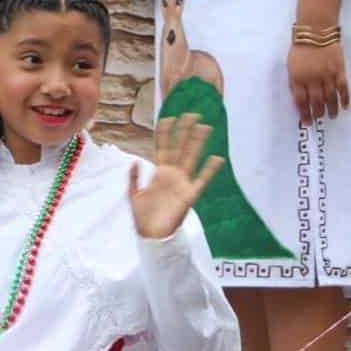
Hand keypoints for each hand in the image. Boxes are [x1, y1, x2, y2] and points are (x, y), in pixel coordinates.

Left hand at [128, 113, 222, 239]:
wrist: (152, 237)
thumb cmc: (143, 217)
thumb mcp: (133, 195)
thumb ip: (133, 178)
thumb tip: (135, 160)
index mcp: (160, 172)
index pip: (163, 147)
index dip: (166, 133)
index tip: (168, 117)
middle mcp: (173, 174)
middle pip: (180, 147)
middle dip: (185, 131)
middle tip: (192, 114)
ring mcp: (182, 183)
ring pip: (191, 158)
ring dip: (197, 143)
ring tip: (205, 127)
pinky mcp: (189, 195)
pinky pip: (202, 180)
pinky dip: (209, 170)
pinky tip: (217, 158)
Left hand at [287, 41, 349, 124]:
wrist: (316, 31)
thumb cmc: (301, 48)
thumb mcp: (291, 65)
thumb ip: (294, 82)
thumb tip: (297, 100)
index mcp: (298, 78)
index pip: (301, 101)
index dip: (304, 114)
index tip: (307, 122)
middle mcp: (313, 79)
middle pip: (316, 102)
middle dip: (317, 113)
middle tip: (319, 119)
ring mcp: (327, 75)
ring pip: (330, 98)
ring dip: (331, 109)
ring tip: (331, 116)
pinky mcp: (339, 70)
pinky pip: (343, 89)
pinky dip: (345, 99)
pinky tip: (344, 107)